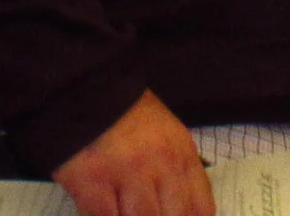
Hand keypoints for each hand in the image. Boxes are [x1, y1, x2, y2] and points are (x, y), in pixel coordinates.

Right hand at [53, 91, 213, 215]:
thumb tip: (180, 212)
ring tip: (128, 211)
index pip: (200, 207)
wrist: (89, 86)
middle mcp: (160, 163)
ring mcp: (126, 172)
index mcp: (182, 153)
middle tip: (150, 215)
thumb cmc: (129, 114)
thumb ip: (177, 172)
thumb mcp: (166, 136)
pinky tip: (105, 212)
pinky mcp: (91, 180)